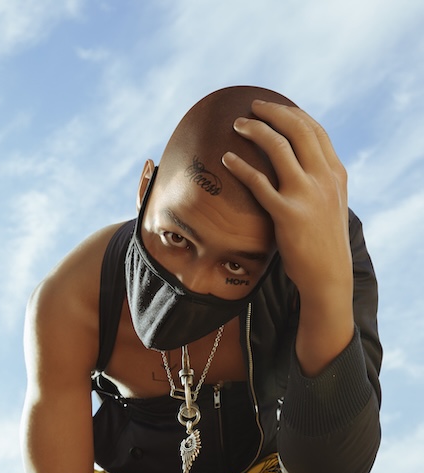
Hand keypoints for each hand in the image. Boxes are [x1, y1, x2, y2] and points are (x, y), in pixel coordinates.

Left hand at [222, 100, 351, 301]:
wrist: (328, 275)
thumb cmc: (323, 242)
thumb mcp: (331, 206)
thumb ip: (319, 183)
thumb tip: (300, 167)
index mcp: (336, 174)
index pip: (316, 131)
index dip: (293, 114)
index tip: (274, 108)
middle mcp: (324, 178)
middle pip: (298, 130)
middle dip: (273, 113)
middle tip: (252, 107)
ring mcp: (307, 195)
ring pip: (279, 148)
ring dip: (255, 130)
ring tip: (236, 125)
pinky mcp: (287, 214)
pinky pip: (259, 182)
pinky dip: (241, 166)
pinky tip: (227, 159)